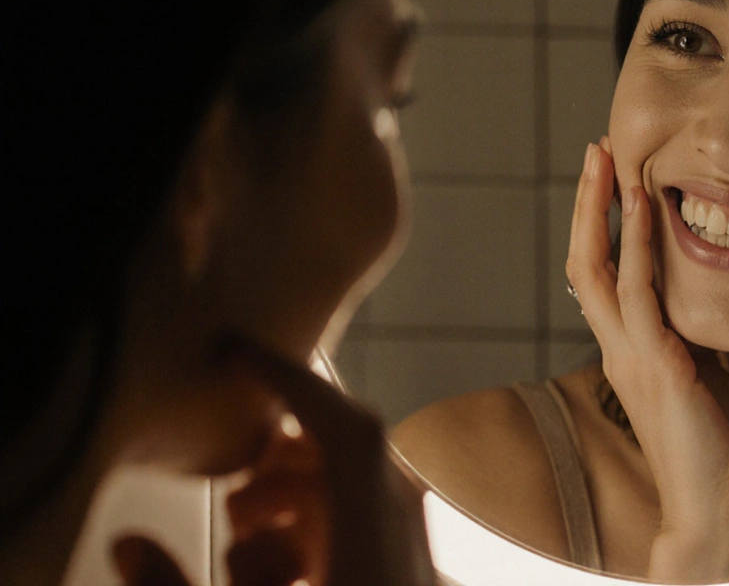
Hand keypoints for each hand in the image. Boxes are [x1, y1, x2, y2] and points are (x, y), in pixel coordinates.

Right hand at [112, 342, 433, 585]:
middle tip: (233, 499)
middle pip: (348, 453)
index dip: (289, 378)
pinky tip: (284, 576)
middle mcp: (408, 532)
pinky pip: (372, 525)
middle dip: (278, 463)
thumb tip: (129, 544)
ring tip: (249, 556)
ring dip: (295, 507)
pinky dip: (322, 535)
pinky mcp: (411, 570)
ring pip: (357, 491)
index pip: (347, 426)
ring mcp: (416, 551)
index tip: (233, 350)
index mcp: (377, 531)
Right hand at [566, 138, 728, 582]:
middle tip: (595, 150)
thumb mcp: (706, 379)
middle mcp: (620, 348)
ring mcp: (633, 356)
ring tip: (607, 159)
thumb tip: (712, 301)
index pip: (601, 277)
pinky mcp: (659, 366)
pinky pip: (640, 293)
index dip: (600, 227)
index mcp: (629, 352)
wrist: (714, 512)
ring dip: (603, 210)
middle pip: (584, 262)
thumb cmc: (715, 450)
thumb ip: (698, 339)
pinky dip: (637, 245)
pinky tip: (643, 207)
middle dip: (587, 204)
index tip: (611, 181)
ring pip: (601, 268)